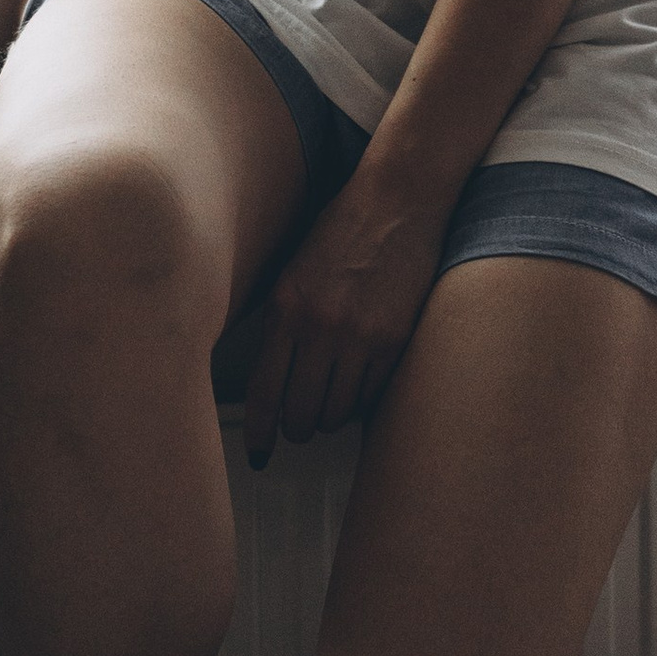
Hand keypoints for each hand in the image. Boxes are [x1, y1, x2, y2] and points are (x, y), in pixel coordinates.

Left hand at [241, 173, 454, 469]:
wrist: (396, 201)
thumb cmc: (342, 230)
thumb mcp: (293, 272)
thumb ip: (280, 323)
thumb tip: (271, 381)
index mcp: (285, 307)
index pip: (264, 391)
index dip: (260, 432)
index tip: (259, 454)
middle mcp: (319, 326)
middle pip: (300, 413)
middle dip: (298, 428)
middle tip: (299, 426)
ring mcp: (359, 335)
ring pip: (337, 413)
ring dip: (330, 417)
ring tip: (330, 402)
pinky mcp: (394, 339)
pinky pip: (370, 395)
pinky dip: (361, 399)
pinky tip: (357, 385)